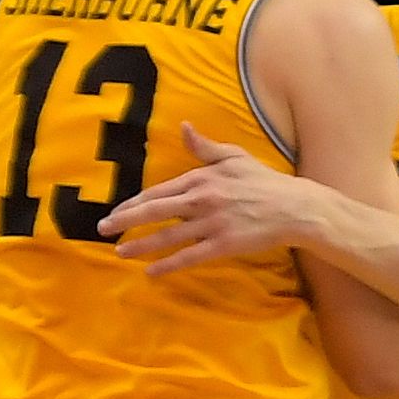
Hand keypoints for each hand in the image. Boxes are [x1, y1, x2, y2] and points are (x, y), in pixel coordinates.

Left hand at [97, 125, 324, 271]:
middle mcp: (201, 200)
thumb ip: (204, 147)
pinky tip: (151, 271)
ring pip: (168, 236)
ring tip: (120, 251)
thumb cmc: (264, 182)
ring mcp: (212, 224)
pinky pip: (190, 257)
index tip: (115, 211)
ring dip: (141, 244)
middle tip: (103, 228)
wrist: (295, 208)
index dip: (133, 202)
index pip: (157, 191)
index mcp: (200, 179)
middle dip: (125, 220)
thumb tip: (183, 127)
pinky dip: (169, 265)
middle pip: (154, 211)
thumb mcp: (233, 157)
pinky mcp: (224, 245)